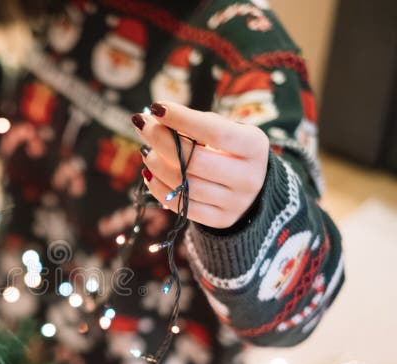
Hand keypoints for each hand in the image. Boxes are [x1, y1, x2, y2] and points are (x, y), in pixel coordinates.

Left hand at [132, 101, 269, 229]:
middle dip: (161, 140)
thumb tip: (154, 118)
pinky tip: (149, 174)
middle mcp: (248, 177)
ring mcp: (234, 202)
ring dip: (156, 165)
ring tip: (146, 151)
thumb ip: (198, 124)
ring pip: (184, 185)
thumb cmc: (233, 152)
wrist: (256, 191)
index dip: (183, 119)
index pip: (215, 132)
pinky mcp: (220, 220)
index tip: (157, 108)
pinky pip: (182, 205)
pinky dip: (159, 189)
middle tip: (143, 126)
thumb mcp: (230, 131)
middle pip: (194, 160)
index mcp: (254, 147)